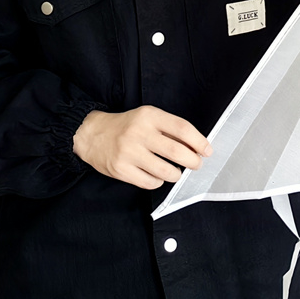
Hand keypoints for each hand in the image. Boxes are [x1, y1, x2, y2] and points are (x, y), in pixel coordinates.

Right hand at [72, 105, 212, 189]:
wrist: (92, 135)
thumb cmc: (127, 126)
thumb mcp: (147, 117)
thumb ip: (169, 129)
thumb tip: (197, 146)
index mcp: (148, 116)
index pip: (182, 128)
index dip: (199, 141)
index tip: (207, 150)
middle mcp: (139, 133)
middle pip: (177, 152)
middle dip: (193, 162)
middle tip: (196, 164)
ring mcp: (128, 152)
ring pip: (166, 171)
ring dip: (177, 174)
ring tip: (176, 171)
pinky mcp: (121, 170)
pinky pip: (151, 182)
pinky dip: (159, 181)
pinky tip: (156, 175)